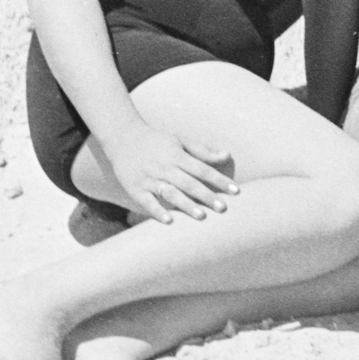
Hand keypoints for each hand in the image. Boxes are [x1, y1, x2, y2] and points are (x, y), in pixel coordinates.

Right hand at [104, 119, 237, 222]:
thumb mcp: (180, 141)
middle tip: (223, 208)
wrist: (123, 138)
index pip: (203, 169)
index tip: (235, 191)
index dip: (219, 180)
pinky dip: (157, 211)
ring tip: (201, 216)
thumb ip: (203, 150)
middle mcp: (165, 168)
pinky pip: (147, 202)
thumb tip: (227, 155)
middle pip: (189, 183)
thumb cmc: (157, 141)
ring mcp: (150, 179)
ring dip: (186, 205)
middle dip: (207, 196)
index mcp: (178, 156)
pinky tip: (168, 221)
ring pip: (171, 193)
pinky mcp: (136, 189)